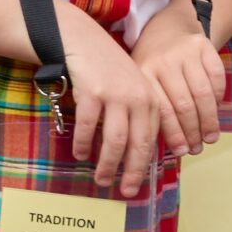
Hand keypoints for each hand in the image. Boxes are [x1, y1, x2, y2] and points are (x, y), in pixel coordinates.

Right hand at [57, 6, 161, 196]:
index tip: (136, 184)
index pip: (151, 141)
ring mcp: (116, 95)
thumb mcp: (131, 88)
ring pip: (115, 140)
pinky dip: (83, 143)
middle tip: (123, 191)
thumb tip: (136, 154)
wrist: (82, 39)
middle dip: (130, 172)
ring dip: (107, 163)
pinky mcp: (93, 92)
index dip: (144, 166)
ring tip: (101, 178)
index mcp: (151, 100)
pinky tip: (79, 153)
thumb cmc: (106, 68)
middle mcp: (138, 98)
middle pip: (137, 145)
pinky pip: (88, 126)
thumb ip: (137, 115)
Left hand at [131, 5, 227, 155]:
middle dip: (192, 132)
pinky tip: (215, 113)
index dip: (174, 134)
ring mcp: (185, 52)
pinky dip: (218, 100)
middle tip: (197, 148)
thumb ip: (151, 105)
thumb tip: (166, 145)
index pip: (161, 110)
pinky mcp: (204, 47)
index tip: (181, 152)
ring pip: (203, 95)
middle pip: (184, 105)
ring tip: (209, 138)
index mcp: (143, 72)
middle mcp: (164, 61)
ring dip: (209, 121)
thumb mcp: (142, 78)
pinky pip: (217, 80)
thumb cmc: (152, 62)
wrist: (169, 27)